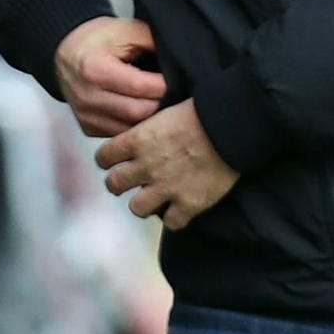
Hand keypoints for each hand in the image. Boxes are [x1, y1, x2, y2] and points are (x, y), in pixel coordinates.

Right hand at [54, 17, 166, 136]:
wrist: (66, 50)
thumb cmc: (98, 39)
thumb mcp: (126, 29)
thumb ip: (153, 42)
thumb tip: (179, 61)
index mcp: (95, 70)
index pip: (140, 87)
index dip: (164, 85)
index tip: (177, 81)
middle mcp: (87, 97)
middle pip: (137, 112)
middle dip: (161, 105)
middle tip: (174, 96)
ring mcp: (85, 115)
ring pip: (130, 129)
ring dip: (149, 120)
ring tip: (162, 107)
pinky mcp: (87, 127)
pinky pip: (119, 134)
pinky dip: (134, 127)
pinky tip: (143, 114)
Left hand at [98, 100, 238, 230]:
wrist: (230, 127)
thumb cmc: (200, 110)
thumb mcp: (164, 112)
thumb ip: (147, 129)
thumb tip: (140, 135)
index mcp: (137, 140)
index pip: (104, 156)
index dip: (106, 159)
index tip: (111, 160)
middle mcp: (146, 166)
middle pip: (114, 184)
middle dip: (118, 184)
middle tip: (127, 182)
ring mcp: (166, 188)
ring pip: (136, 208)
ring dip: (143, 203)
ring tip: (152, 198)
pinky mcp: (189, 204)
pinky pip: (171, 223)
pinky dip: (174, 217)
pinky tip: (179, 209)